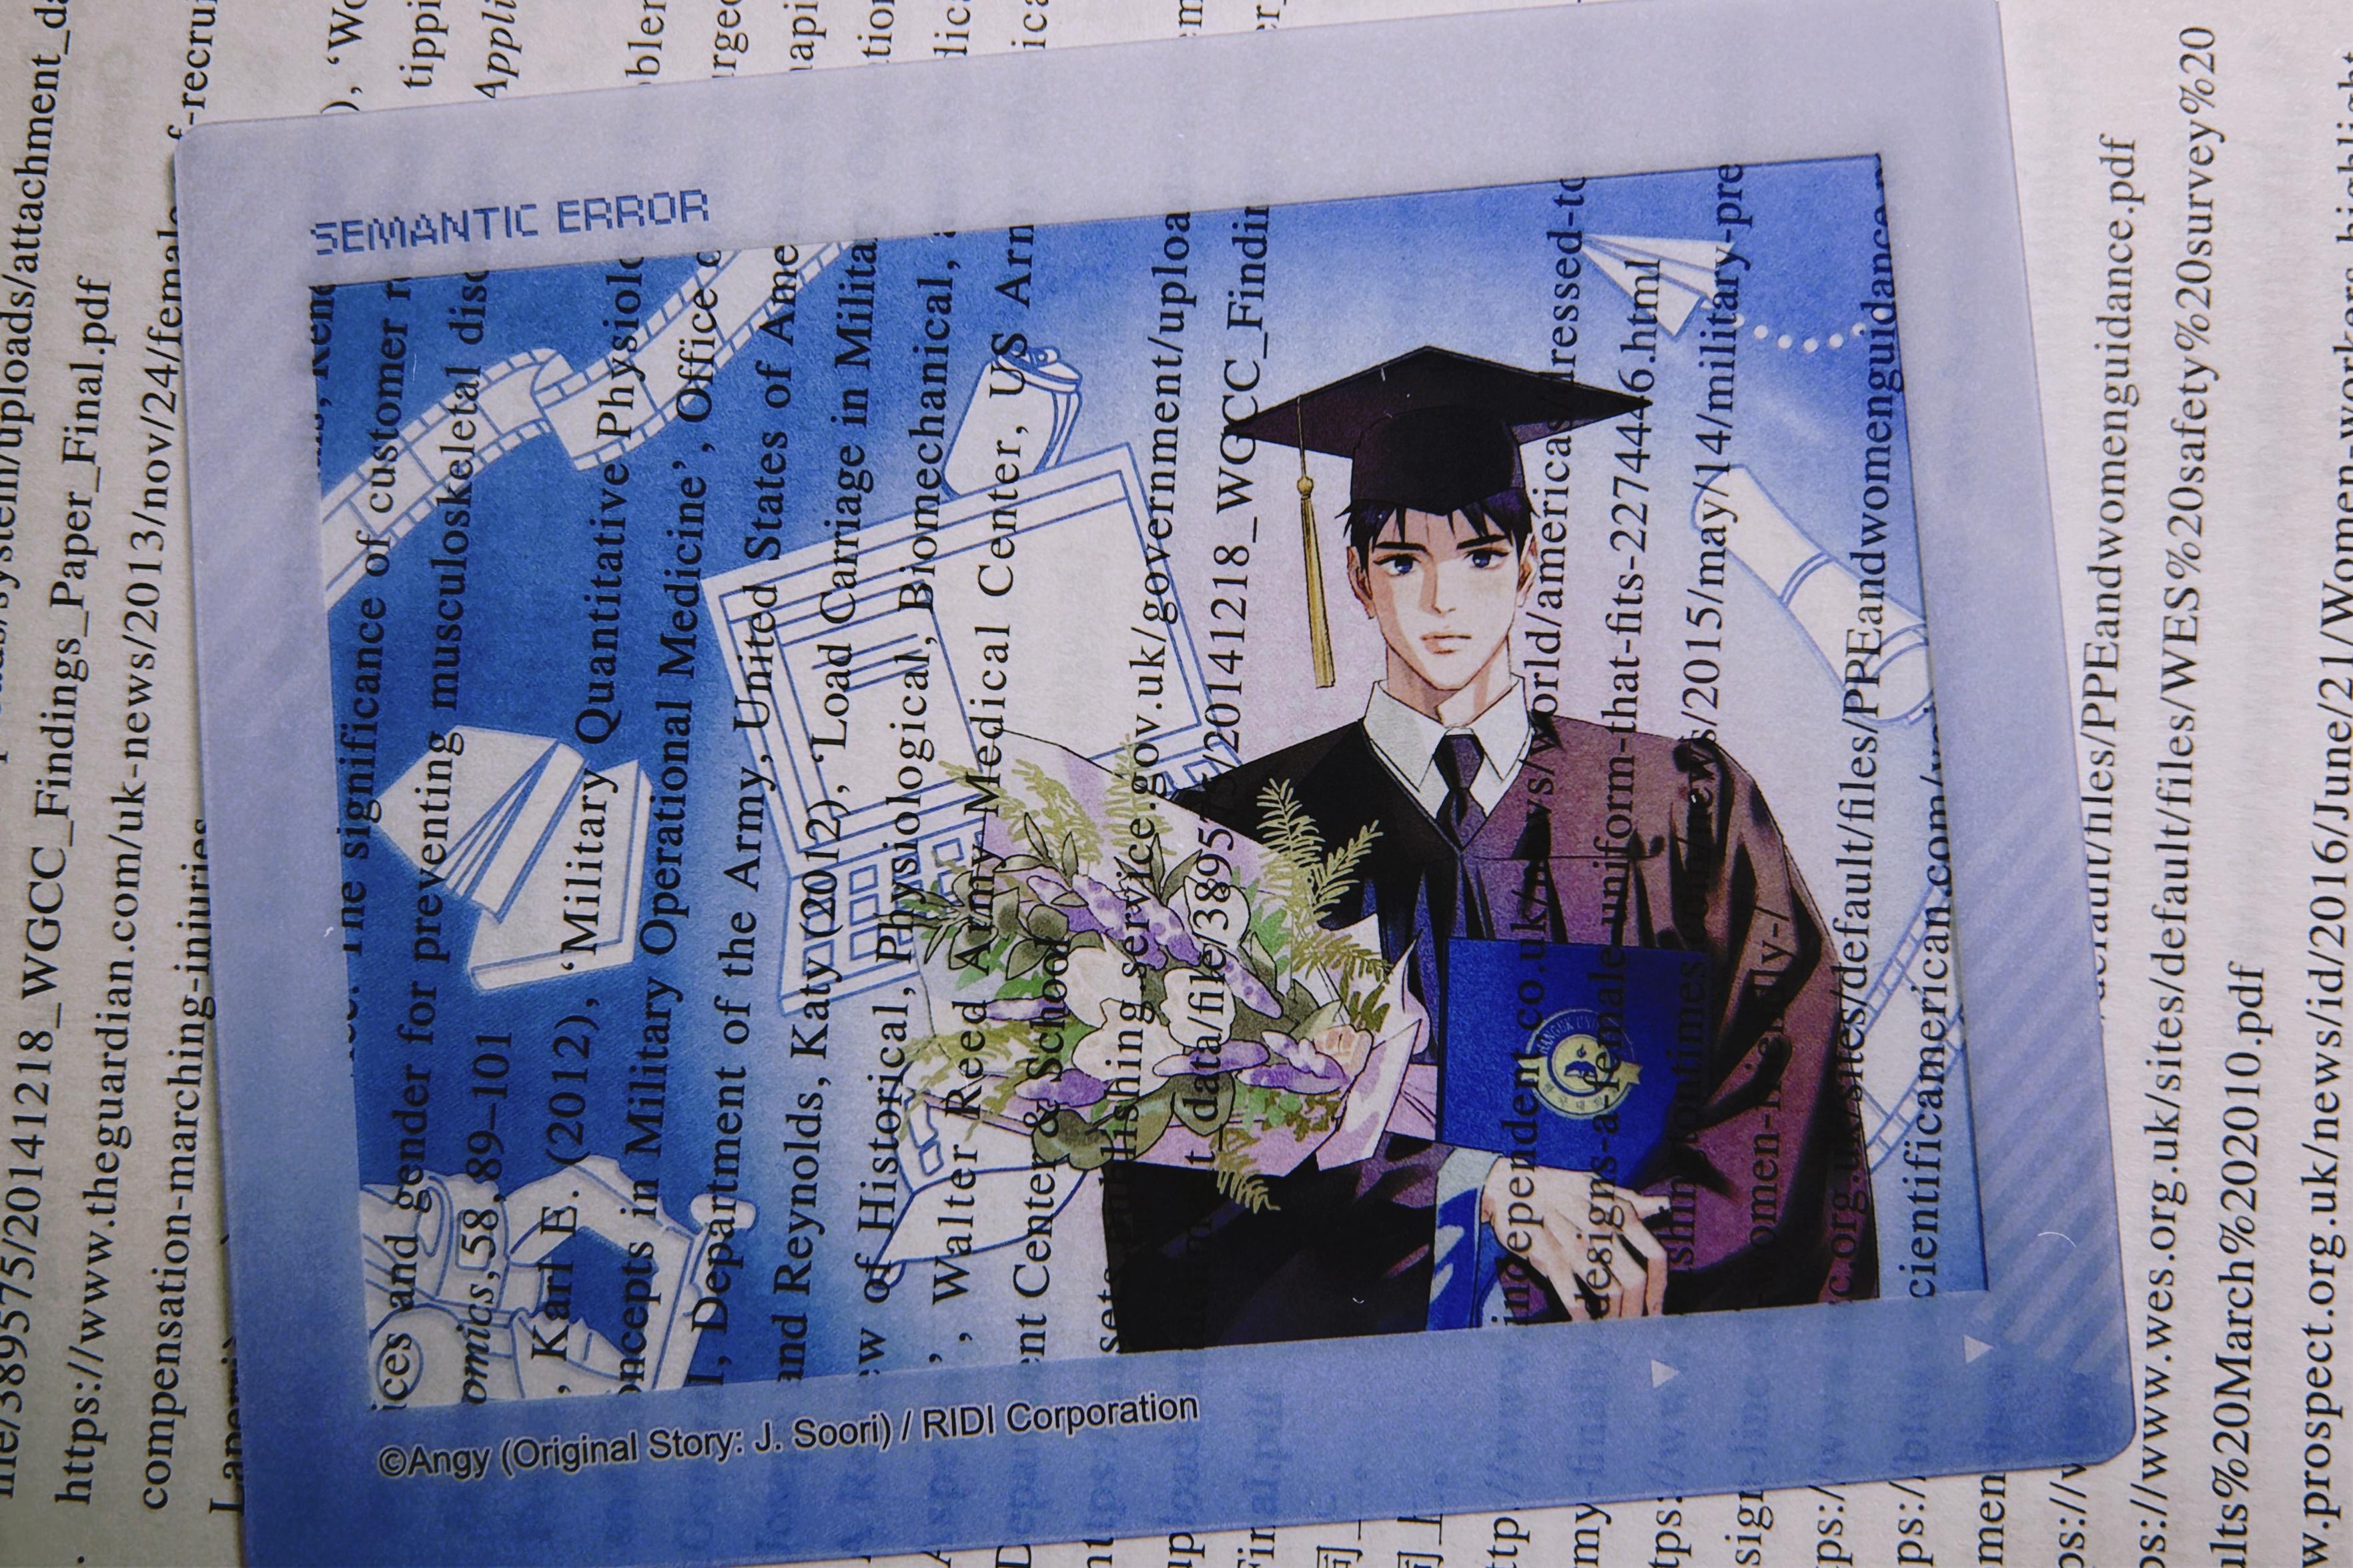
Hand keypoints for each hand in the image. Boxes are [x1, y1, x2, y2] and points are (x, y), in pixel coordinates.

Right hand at [1479, 1162, 1668, 1320]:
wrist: (1508, 1185)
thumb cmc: (1555, 1187)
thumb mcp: (1596, 1186)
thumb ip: (1630, 1200)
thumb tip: (1663, 1205)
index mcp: (1618, 1212)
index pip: (1654, 1255)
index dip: (1659, 1286)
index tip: (1655, 1307)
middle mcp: (1602, 1230)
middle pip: (1634, 1281)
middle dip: (1637, 1310)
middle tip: (1632, 1326)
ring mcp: (1575, 1245)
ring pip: (1608, 1291)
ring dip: (1613, 1316)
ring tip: (1611, 1327)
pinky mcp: (1549, 1258)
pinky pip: (1573, 1296)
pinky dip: (1583, 1316)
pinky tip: (1585, 1324)